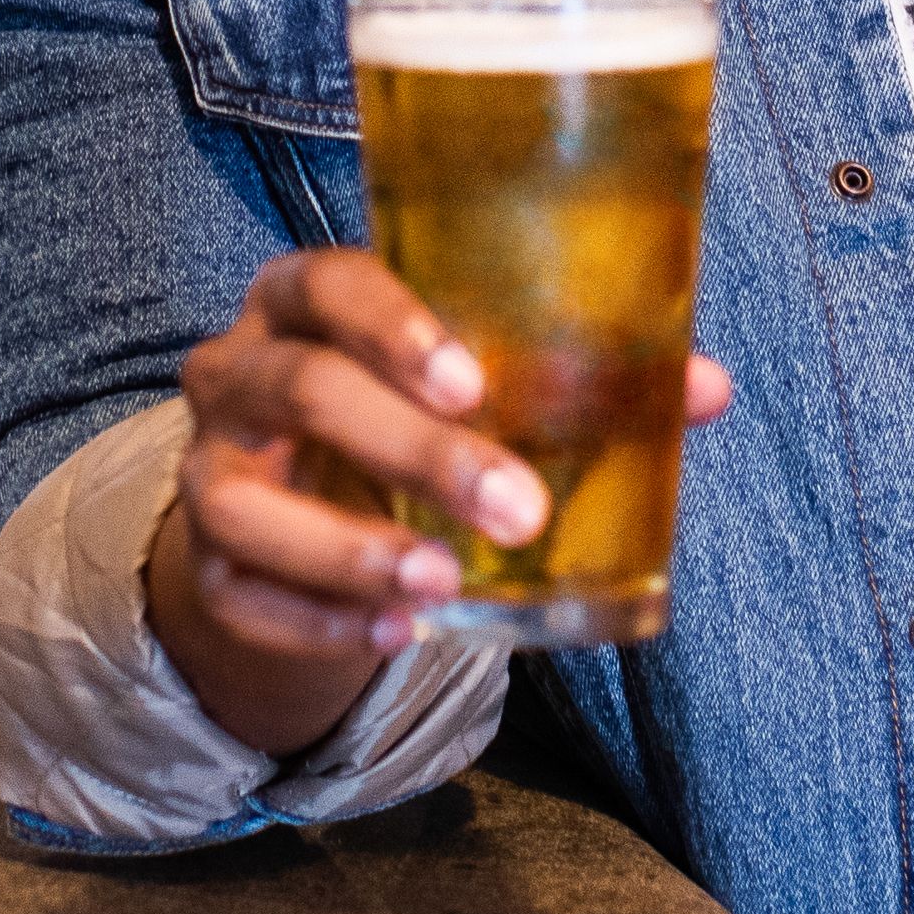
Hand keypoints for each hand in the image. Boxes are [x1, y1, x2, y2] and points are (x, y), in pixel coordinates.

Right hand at [146, 248, 735, 759]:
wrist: (305, 496)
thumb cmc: (406, 407)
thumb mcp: (473, 379)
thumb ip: (576, 376)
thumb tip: (706, 388)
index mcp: (306, 298)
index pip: (328, 282)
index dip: (392, 327)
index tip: (470, 382)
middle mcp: (240, 370)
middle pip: (303, 392)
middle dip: (411, 452)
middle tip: (515, 505)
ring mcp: (212, 469)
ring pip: (245, 506)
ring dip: (350, 549)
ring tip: (444, 582)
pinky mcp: (207, 564)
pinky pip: (243, 597)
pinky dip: (322, 621)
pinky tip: (401, 631)